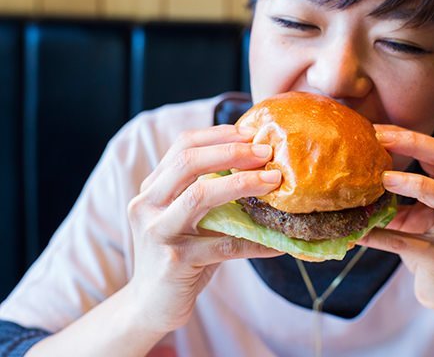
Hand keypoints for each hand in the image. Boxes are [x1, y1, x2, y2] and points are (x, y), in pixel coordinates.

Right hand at [126, 124, 281, 333]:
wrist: (151, 304)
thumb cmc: (179, 254)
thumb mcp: (188, 218)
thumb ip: (208, 192)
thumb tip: (259, 168)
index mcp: (152, 188)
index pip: (182, 146)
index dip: (219, 135)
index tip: (251, 133)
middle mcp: (147, 204)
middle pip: (188, 163)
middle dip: (232, 152)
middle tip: (266, 152)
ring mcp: (158, 232)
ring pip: (201, 195)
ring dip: (242, 184)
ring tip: (274, 180)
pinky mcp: (174, 261)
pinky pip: (224, 245)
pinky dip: (255, 242)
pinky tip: (279, 242)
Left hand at [359, 125, 433, 310]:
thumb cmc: (430, 246)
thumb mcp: (414, 215)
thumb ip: (397, 194)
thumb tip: (355, 172)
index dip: (410, 137)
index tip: (377, 130)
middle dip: (416, 144)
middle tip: (380, 139)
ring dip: (415, 184)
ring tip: (383, 177)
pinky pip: (409, 243)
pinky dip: (380, 236)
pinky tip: (357, 232)